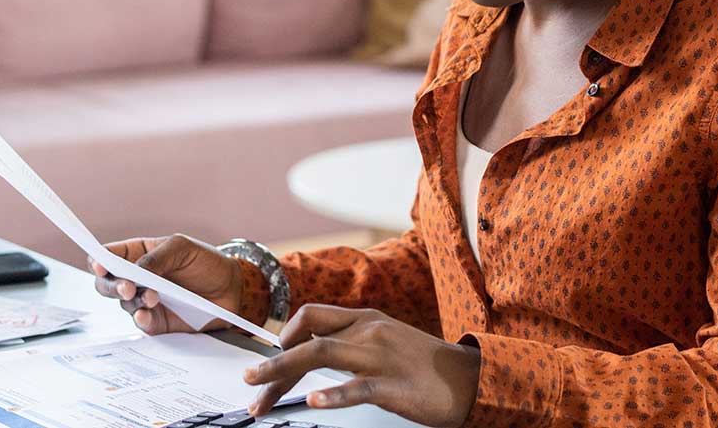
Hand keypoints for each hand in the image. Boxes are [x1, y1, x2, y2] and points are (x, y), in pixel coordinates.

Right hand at [90, 233, 243, 333]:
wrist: (232, 288)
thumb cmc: (205, 262)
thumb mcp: (182, 248)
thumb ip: (157, 257)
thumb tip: (135, 271)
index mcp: (138, 254)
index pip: (108, 257)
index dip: (98, 261)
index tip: (100, 265)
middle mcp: (137, 279)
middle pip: (106, 284)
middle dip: (112, 286)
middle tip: (127, 288)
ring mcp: (145, 301)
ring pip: (124, 304)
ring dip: (135, 301)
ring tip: (153, 296)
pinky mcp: (157, 322)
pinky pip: (142, 323)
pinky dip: (141, 319)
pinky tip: (146, 314)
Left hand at [243, 305, 480, 427]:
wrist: (468, 379)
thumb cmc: (424, 365)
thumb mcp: (384, 340)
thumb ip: (352, 340)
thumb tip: (313, 350)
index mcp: (364, 318)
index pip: (310, 316)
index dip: (283, 336)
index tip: (269, 361)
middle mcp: (368, 330)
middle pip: (307, 337)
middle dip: (272, 361)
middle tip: (249, 382)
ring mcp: (380, 356)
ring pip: (320, 355)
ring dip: (283, 374)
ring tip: (262, 395)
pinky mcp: (394, 385)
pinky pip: (357, 388)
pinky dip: (332, 395)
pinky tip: (312, 402)